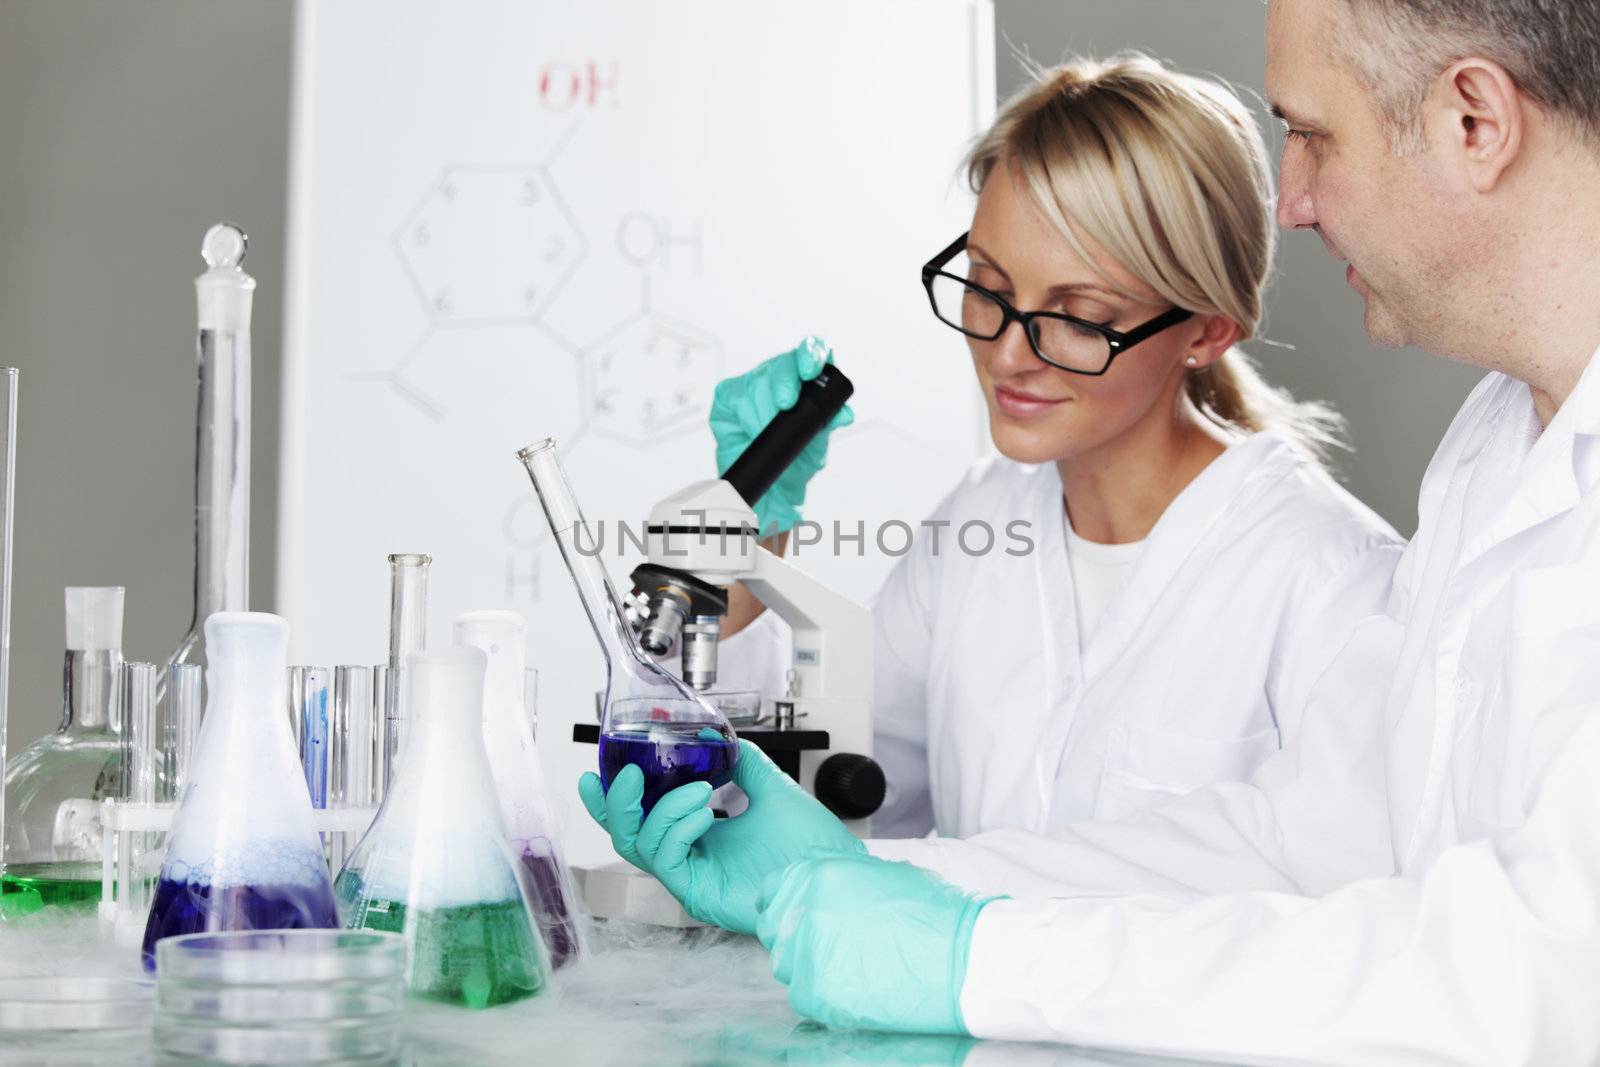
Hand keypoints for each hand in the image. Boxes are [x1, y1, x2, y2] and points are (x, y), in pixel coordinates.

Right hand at [578, 740, 864, 933]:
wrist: (832, 874)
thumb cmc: (811, 846)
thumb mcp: (771, 788)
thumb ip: (743, 762)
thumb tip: (721, 737)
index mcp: (700, 838)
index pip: (644, 819)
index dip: (616, 798)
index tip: (599, 772)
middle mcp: (690, 859)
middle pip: (627, 835)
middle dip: (617, 803)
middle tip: (625, 774)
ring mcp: (691, 878)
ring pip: (641, 844)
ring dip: (663, 807)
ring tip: (700, 791)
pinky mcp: (697, 893)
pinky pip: (665, 858)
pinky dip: (677, 827)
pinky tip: (702, 811)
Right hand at [709, 336, 854, 535]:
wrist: (769, 491)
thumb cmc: (795, 463)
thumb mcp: (817, 447)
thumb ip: (829, 426)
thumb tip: (845, 413)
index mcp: (807, 381)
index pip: (812, 353)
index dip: (810, 354)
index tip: (810, 370)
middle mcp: (780, 377)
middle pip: (782, 363)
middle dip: (784, 382)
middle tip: (786, 405)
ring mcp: (753, 384)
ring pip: (757, 382)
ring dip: (765, 410)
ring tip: (768, 432)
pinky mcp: (728, 397)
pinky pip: (736, 396)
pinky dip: (747, 416)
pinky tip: (752, 431)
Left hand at [755, 854, 996, 1034]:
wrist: (961, 958)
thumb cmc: (932, 915)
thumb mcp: (882, 872)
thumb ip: (839, 874)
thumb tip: (818, 880)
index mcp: (819, 875)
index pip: (773, 888)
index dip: (785, 902)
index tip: (797, 913)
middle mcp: (805, 910)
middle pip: (774, 927)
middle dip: (794, 934)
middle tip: (828, 944)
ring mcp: (807, 954)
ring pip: (785, 963)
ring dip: (808, 965)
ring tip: (849, 965)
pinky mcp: (816, 993)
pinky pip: (801, 995)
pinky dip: (821, 994)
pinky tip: (854, 985)